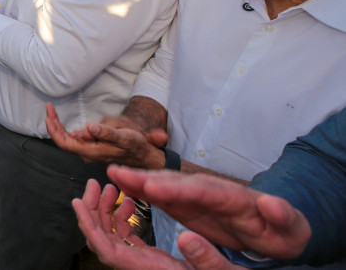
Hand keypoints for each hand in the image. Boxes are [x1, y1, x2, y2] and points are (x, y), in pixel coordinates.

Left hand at [46, 103, 167, 167]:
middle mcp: (87, 154)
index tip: (48, 116)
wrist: (144, 155)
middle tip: (48, 107)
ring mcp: (88, 151)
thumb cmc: (135, 145)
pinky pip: (73, 139)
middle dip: (53, 124)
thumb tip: (89, 127)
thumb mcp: (125, 137)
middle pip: (63, 140)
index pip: (65, 143)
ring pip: (67, 139)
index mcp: (92, 152)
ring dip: (58, 125)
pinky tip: (60, 120)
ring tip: (51, 110)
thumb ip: (107, 133)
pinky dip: (65, 128)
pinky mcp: (91, 147)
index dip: (54, 130)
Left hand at [74, 179, 240, 269]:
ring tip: (110, 188)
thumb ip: (205, 258)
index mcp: (148, 269)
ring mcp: (141, 263)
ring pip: (111, 236)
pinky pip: (125, 238)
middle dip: (93, 210)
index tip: (78, 203)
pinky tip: (130, 202)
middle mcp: (139, 267)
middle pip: (102, 240)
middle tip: (95, 184)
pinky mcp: (147, 259)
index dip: (89, 227)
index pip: (107, 250)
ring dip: (106, 211)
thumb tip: (187, 237)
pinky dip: (121, 218)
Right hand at [108, 165, 311, 260]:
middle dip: (149, 178)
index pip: (205, 190)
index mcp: (236, 197)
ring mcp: (197, 196)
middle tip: (120, 174)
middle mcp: (212, 191)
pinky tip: (121, 184)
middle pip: (178, 182)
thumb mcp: (290, 228)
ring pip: (165, 185)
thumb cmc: (285, 231)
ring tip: (113, 173)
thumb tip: (273, 202)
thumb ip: (282, 215)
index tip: (154, 186)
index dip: (179, 188)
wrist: (277, 229)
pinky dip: (142, 189)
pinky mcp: (187, 204)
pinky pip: (161, 195)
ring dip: (139, 180)